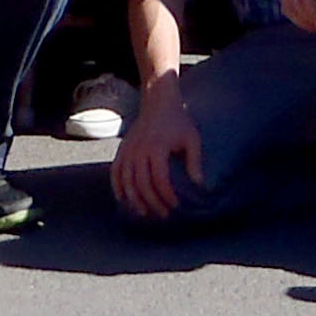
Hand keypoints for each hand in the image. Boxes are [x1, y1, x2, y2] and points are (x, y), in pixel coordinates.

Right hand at [111, 71, 207, 220]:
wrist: (158, 101)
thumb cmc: (178, 121)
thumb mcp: (192, 139)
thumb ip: (195, 161)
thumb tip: (199, 185)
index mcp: (157, 147)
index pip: (159, 179)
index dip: (166, 196)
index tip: (175, 205)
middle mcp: (139, 150)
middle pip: (142, 184)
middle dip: (152, 202)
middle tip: (163, 214)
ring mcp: (128, 150)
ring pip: (126, 181)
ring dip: (134, 200)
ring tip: (144, 212)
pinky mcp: (122, 149)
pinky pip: (115, 171)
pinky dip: (117, 186)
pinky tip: (123, 199)